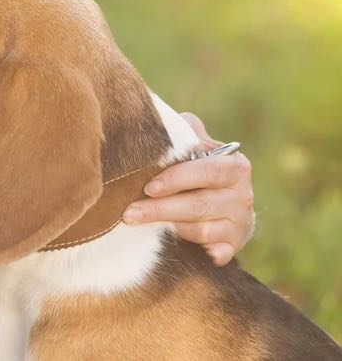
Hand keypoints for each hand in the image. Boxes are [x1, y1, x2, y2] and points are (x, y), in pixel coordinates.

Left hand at [122, 112, 254, 265]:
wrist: (225, 205)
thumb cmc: (199, 169)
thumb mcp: (196, 147)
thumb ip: (184, 134)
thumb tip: (157, 120)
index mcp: (235, 167)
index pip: (209, 171)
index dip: (178, 178)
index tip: (149, 186)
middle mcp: (243, 196)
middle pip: (200, 204)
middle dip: (161, 208)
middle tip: (129, 212)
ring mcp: (240, 225)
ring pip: (201, 230)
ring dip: (167, 227)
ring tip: (135, 222)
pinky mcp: (233, 248)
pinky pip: (213, 253)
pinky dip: (195, 250)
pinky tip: (171, 246)